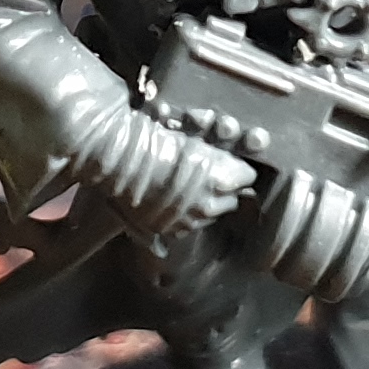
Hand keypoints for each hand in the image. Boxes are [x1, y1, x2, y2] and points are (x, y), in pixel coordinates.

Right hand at [84, 109, 254, 241]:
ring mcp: (193, 220)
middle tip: (209, 172)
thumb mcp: (192, 138)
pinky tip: (176, 199)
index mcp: (223, 178)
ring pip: (214, 212)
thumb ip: (218, 150)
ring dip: (208, 201)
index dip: (237, 167)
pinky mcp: (175, 230)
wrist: (121, 162)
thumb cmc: (155, 141)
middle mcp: (212, 203)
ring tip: (190, 186)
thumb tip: (236, 154)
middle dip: (225, 186)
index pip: (247, 176)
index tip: (228, 160)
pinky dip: (189, 214)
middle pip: (234, 197)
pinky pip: (193, 223)